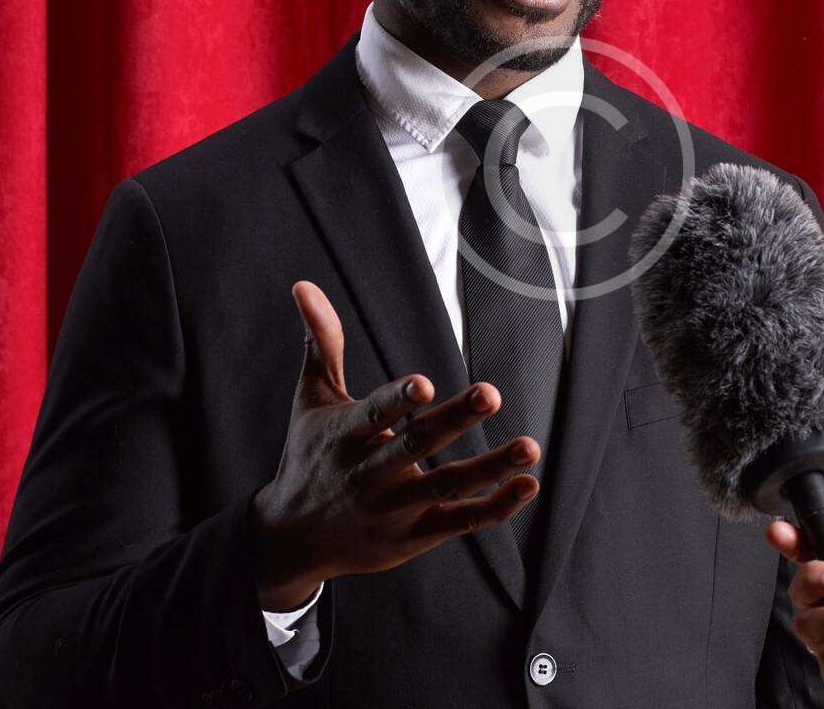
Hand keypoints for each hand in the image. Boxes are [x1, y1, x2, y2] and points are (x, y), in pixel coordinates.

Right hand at [250, 281, 538, 609]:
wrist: (293, 539)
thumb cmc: (309, 455)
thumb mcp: (311, 399)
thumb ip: (322, 343)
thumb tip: (305, 284)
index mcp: (346, 435)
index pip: (374, 414)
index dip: (399, 399)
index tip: (424, 383)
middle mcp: (369, 473)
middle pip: (416, 445)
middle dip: (454, 420)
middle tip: (491, 392)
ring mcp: (393, 508)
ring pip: (446, 485)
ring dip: (489, 467)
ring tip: (529, 447)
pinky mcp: (413, 535)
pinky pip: (459, 522)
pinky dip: (494, 507)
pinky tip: (526, 485)